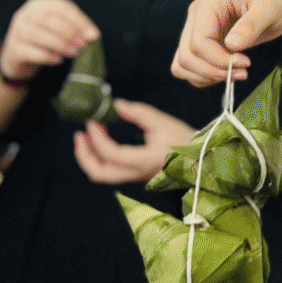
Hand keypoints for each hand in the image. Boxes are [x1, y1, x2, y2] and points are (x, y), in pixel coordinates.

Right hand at [0, 0, 97, 81]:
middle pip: (50, 19)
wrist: (17, 58)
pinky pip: (29, 51)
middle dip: (70, 33)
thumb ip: (73, 28)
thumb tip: (92, 35)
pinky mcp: (13, 48)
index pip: (62, 7)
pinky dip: (46, 56)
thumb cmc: (42, 40)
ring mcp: (16, 30)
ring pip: (38, 34)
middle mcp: (25, 14)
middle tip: (83, 45)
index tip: (93, 35)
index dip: (79, 20)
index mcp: (38, 4)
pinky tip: (57, 60)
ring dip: (59, 44)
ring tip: (73, 53)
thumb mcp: (56, 29)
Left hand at [71, 100, 198, 185]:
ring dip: (90, 158)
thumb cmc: (185, 140)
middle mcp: (135, 173)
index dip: (97, 137)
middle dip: (84, 155)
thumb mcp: (163, 122)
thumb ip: (138, 113)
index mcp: (142, 161)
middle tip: (80, 135)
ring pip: (103, 175)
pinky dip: (100, 158)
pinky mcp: (136, 175)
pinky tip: (102, 142)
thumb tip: (116, 105)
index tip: (94, 120)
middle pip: (99, 173)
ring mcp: (135, 177)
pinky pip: (110, 171)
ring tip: (86, 138)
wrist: (201, 160)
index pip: (110, 153)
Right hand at [173, 0, 281, 86]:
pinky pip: (190, 66)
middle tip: (241, 73)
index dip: (218, 60)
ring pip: (183, 63)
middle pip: (187, 54)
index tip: (244, 64)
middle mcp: (198, 13)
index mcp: (210, 0)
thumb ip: (250, 26)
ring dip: (206, 76)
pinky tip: (227, 72)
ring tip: (235, 74)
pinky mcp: (203, 41)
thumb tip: (231, 45)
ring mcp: (197, 27)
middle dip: (213, 71)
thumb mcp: (270, 9)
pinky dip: (205, 76)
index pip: (199, 40)